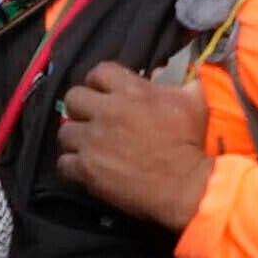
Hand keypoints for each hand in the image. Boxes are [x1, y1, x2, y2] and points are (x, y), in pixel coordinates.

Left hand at [55, 55, 213, 228]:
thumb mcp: (193, 101)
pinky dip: (72, 166)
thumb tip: (162, 72)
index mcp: (130, 91)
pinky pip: (63, 164)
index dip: (99, 82)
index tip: (104, 94)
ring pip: (64, 132)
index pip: (99, 72)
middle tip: (92, 120)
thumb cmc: (191, 143)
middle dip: (81, 108)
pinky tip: (85, 168)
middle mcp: (106, 112)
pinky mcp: (87, 169)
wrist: (186, 185)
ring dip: (75, 138)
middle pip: (73, 98)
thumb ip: (177, 80)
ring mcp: (93, 141)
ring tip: (87, 146)